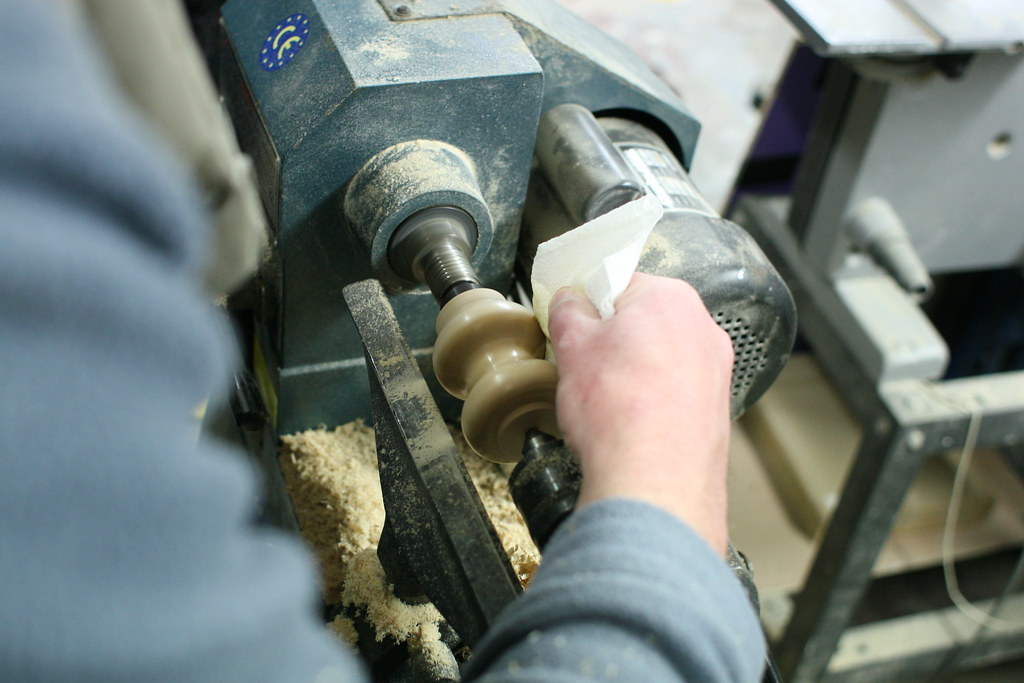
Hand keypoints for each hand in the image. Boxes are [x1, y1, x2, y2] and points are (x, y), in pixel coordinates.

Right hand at [547, 273, 733, 554]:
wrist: (655, 484)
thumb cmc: (618, 410)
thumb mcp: (572, 347)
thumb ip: (568, 311)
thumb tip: (568, 300)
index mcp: (670, 298)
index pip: (618, 282)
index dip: (586, 305)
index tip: (569, 326)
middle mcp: (703, 328)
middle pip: (643, 321)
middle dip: (611, 341)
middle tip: (581, 367)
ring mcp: (716, 371)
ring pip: (661, 358)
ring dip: (633, 373)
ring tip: (604, 403)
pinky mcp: (717, 411)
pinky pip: (675, 392)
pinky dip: (652, 401)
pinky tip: (629, 425)